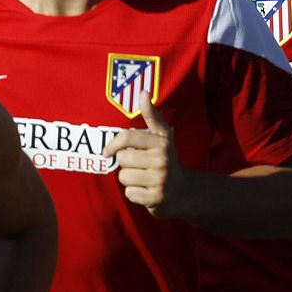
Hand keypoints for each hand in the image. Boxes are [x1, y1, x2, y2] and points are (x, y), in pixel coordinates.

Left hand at [104, 95, 188, 219]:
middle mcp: (162, 160)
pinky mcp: (155, 199)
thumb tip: (143, 92)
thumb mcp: (162, 137)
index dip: (112, 144)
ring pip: (123, 177)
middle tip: (137, 165)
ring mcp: (159, 180)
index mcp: (161, 142)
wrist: (184, 191)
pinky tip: (145, 190)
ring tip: (142, 177)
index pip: (127, 138)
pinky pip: (129, 193)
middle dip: (125, 163)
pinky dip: (134, 193)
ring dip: (129, 179)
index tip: (107, 151)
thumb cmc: (167, 159)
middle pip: (122, 159)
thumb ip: (151, 115)